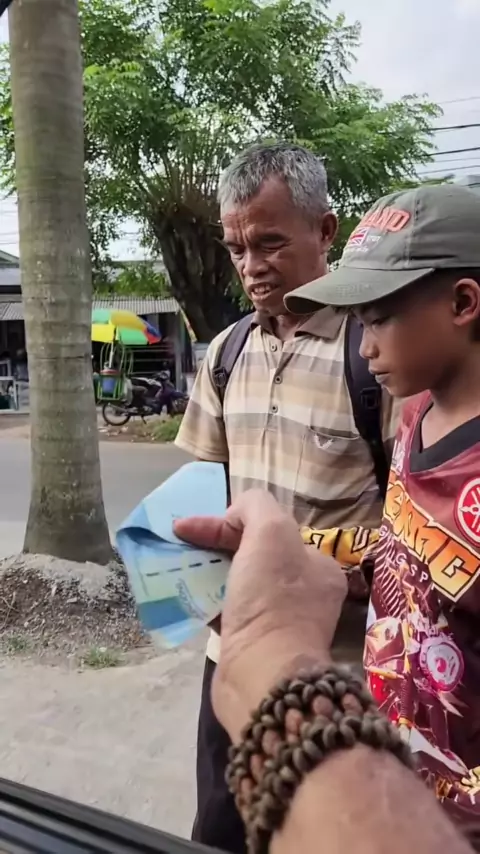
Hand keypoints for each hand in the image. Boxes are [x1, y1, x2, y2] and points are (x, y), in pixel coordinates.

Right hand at [174, 490, 346, 740]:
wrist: (263, 676)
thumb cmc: (271, 600)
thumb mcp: (270, 532)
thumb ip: (256, 507)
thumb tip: (235, 513)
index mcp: (317, 565)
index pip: (271, 529)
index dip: (230, 521)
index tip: (192, 527)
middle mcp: (304, 592)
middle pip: (254, 554)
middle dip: (217, 546)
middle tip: (184, 546)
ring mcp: (279, 621)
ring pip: (238, 583)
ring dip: (209, 572)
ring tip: (180, 569)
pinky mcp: (252, 644)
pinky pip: (227, 612)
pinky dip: (206, 601)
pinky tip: (187, 598)